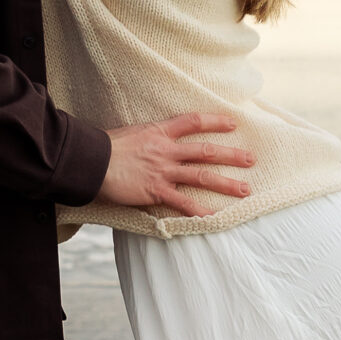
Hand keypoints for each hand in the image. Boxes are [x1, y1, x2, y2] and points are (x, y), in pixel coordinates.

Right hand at [96, 113, 253, 215]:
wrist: (89, 161)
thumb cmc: (103, 147)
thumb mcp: (130, 134)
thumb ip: (147, 138)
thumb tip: (153, 141)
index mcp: (159, 132)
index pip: (193, 122)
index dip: (215, 122)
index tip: (233, 124)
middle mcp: (166, 150)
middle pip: (206, 151)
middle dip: (232, 155)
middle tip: (251, 160)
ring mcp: (162, 171)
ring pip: (202, 176)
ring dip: (226, 184)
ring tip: (245, 190)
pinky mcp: (155, 191)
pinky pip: (182, 202)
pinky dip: (199, 211)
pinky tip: (214, 217)